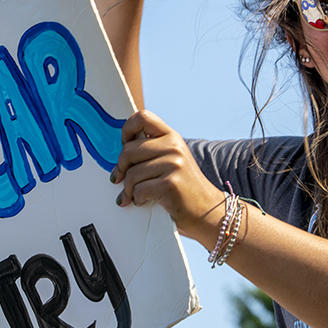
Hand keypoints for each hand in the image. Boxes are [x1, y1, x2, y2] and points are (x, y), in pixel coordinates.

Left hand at [111, 110, 224, 238]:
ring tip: (132, 195)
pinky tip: (142, 201)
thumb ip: (151, 151)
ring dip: (127, 189)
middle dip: (121, 168)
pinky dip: (136, 199)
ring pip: (131, 173)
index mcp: (172, 137)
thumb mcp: (171, 160)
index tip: (124, 145)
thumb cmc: (183, 188)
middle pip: (128, 150)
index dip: (126, 130)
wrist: (207, 210)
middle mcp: (174, 147)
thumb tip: (119, 153)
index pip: (143, 117)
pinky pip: (138, 189)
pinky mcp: (170, 184)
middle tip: (120, 178)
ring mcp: (173, 165)